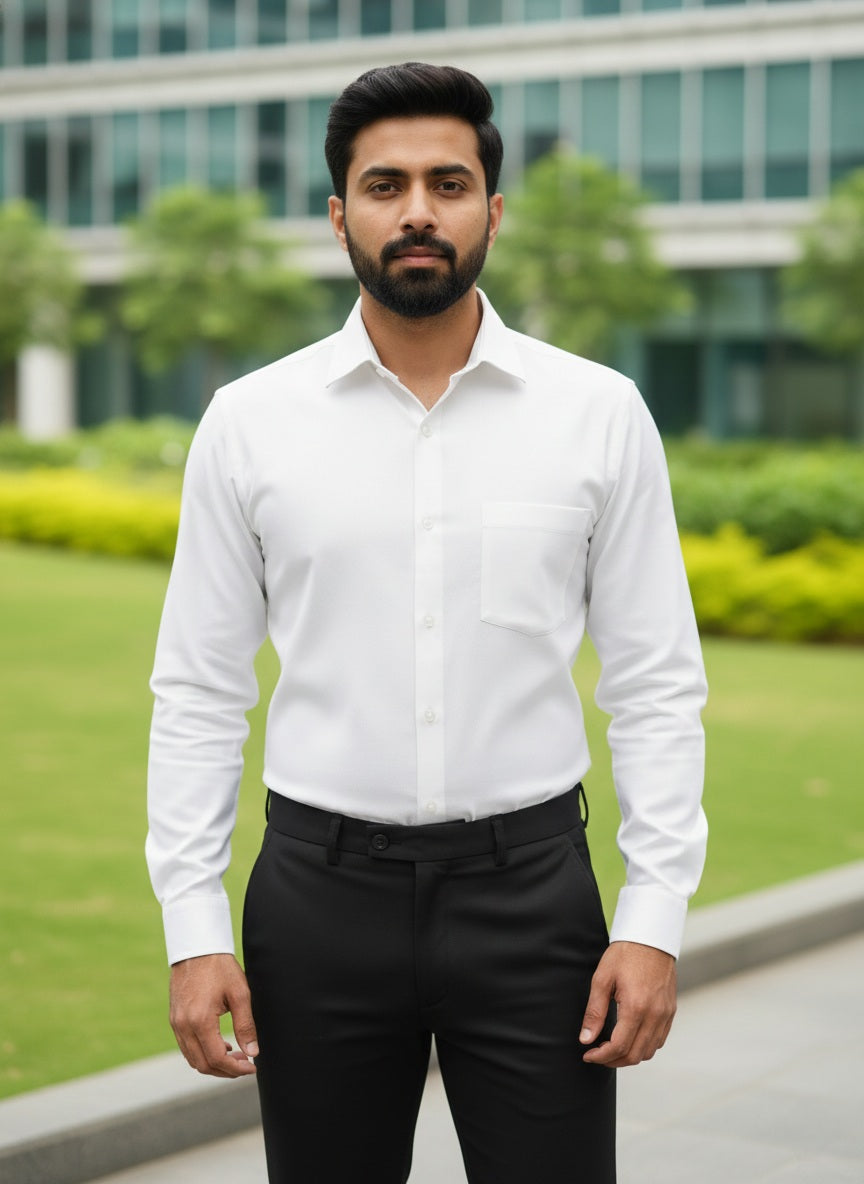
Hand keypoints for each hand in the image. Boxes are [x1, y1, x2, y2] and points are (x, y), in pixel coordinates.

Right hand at [169, 953, 258, 1077]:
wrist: (196, 947)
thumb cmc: (219, 967)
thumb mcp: (240, 994)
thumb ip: (246, 1025)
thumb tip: (253, 1052)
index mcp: (200, 1020)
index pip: (216, 1058)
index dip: (236, 1068)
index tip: (251, 1066)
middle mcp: (183, 1026)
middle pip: (202, 1064)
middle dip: (225, 1070)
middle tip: (245, 1064)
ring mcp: (176, 1023)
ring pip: (192, 1058)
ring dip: (213, 1063)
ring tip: (235, 1056)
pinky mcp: (174, 1019)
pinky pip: (186, 1046)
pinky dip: (202, 1052)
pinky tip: (220, 1045)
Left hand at [579, 940, 676, 1067]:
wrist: (651, 937)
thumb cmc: (625, 954)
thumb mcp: (602, 979)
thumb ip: (594, 1012)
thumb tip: (586, 1038)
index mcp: (636, 1007)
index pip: (619, 1047)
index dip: (601, 1057)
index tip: (588, 1054)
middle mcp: (654, 1015)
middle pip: (635, 1055)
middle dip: (613, 1060)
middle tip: (597, 1054)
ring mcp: (665, 1014)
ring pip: (648, 1051)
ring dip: (629, 1056)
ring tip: (611, 1048)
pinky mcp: (671, 1011)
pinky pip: (659, 1040)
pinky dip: (644, 1046)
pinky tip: (630, 1038)